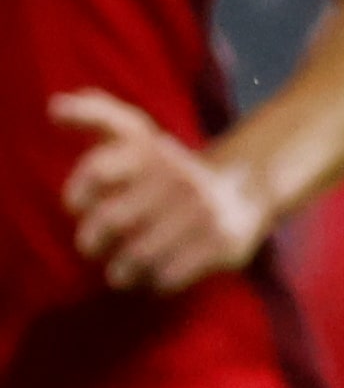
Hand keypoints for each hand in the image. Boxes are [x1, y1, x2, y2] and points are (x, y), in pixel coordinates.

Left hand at [51, 90, 273, 293]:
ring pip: (135, 257)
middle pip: (108, 222)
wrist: (248, 186)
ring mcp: (203, 211)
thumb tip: (52, 106)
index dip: (78, 193)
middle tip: (96, 246)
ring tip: (127, 265)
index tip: (79, 204)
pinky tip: (160, 270)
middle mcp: (179, 177)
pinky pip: (166, 278)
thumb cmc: (170, 170)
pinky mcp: (222, 243)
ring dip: (122, 269)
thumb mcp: (141, 135)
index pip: (98, 168)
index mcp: (154, 151)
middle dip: (92, 242)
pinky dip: (155, 281)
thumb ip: (98, 115)